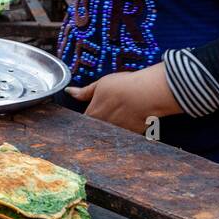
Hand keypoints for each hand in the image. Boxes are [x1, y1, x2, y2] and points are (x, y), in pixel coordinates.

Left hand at [65, 63, 182, 134]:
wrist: (149, 93)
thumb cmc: (124, 86)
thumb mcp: (101, 84)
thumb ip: (84, 92)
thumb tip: (69, 92)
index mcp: (92, 114)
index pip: (84, 121)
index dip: (87, 118)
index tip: (94, 113)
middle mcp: (103, 126)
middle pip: (97, 129)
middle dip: (100, 124)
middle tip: (112, 112)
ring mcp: (118, 132)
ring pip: (111, 133)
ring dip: (114, 127)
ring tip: (124, 114)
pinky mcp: (133, 135)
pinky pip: (127, 134)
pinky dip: (129, 129)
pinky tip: (134, 118)